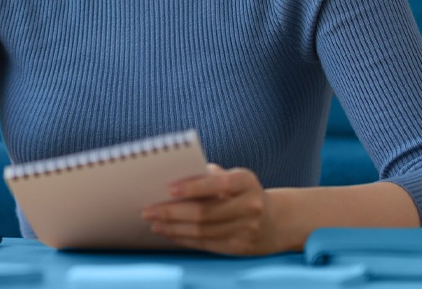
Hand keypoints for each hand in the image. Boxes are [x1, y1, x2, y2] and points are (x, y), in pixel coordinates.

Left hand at [141, 163, 281, 255]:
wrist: (273, 220)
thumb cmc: (240, 191)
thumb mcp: (232, 176)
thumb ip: (207, 175)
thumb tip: (172, 176)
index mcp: (246, 182)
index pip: (219, 184)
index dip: (194, 187)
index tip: (169, 189)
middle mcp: (250, 206)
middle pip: (205, 213)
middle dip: (172, 212)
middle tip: (148, 210)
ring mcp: (247, 229)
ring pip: (203, 231)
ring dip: (174, 228)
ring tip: (154, 223)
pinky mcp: (239, 247)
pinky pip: (206, 244)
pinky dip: (184, 239)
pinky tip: (169, 233)